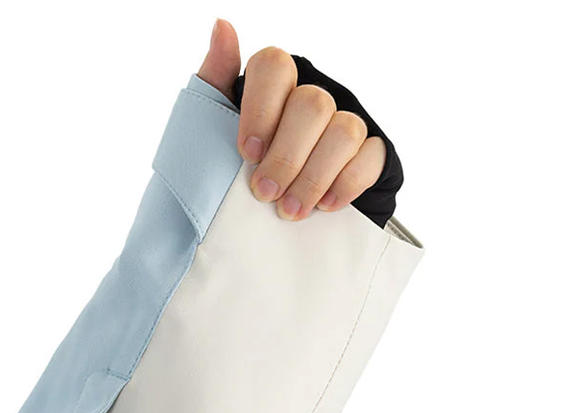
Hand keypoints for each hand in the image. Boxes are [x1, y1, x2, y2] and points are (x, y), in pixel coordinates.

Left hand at [198, 19, 386, 220]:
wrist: (272, 214)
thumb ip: (215, 82)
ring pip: (344, 131)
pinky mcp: (369, 153)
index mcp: (274, 87)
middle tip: (265, 193)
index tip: (247, 153)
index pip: (274, 67)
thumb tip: (222, 26)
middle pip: (311, 104)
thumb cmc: (239, 169)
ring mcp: (343, 124)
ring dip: (314, 177)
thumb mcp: (213, 128)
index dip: (261, 109)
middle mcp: (311, 99)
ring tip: (291, 210)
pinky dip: (345, 184)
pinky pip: (369, 158)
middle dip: (286, 156)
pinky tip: (324, 206)